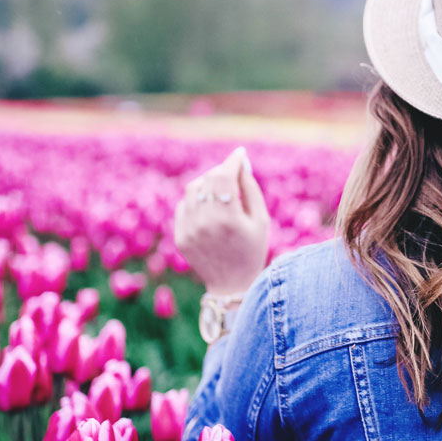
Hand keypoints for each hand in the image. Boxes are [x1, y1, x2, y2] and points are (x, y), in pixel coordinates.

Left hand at [174, 147, 270, 295]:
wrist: (231, 285)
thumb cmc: (253, 251)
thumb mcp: (261, 220)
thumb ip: (250, 189)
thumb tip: (241, 164)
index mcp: (228, 218)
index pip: (225, 175)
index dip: (233, 161)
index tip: (240, 154)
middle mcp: (205, 222)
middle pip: (209, 179)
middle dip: (222, 171)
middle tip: (233, 174)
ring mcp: (189, 230)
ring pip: (193, 189)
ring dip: (207, 183)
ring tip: (221, 191)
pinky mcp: (180, 236)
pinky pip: (184, 205)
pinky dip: (196, 199)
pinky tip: (209, 208)